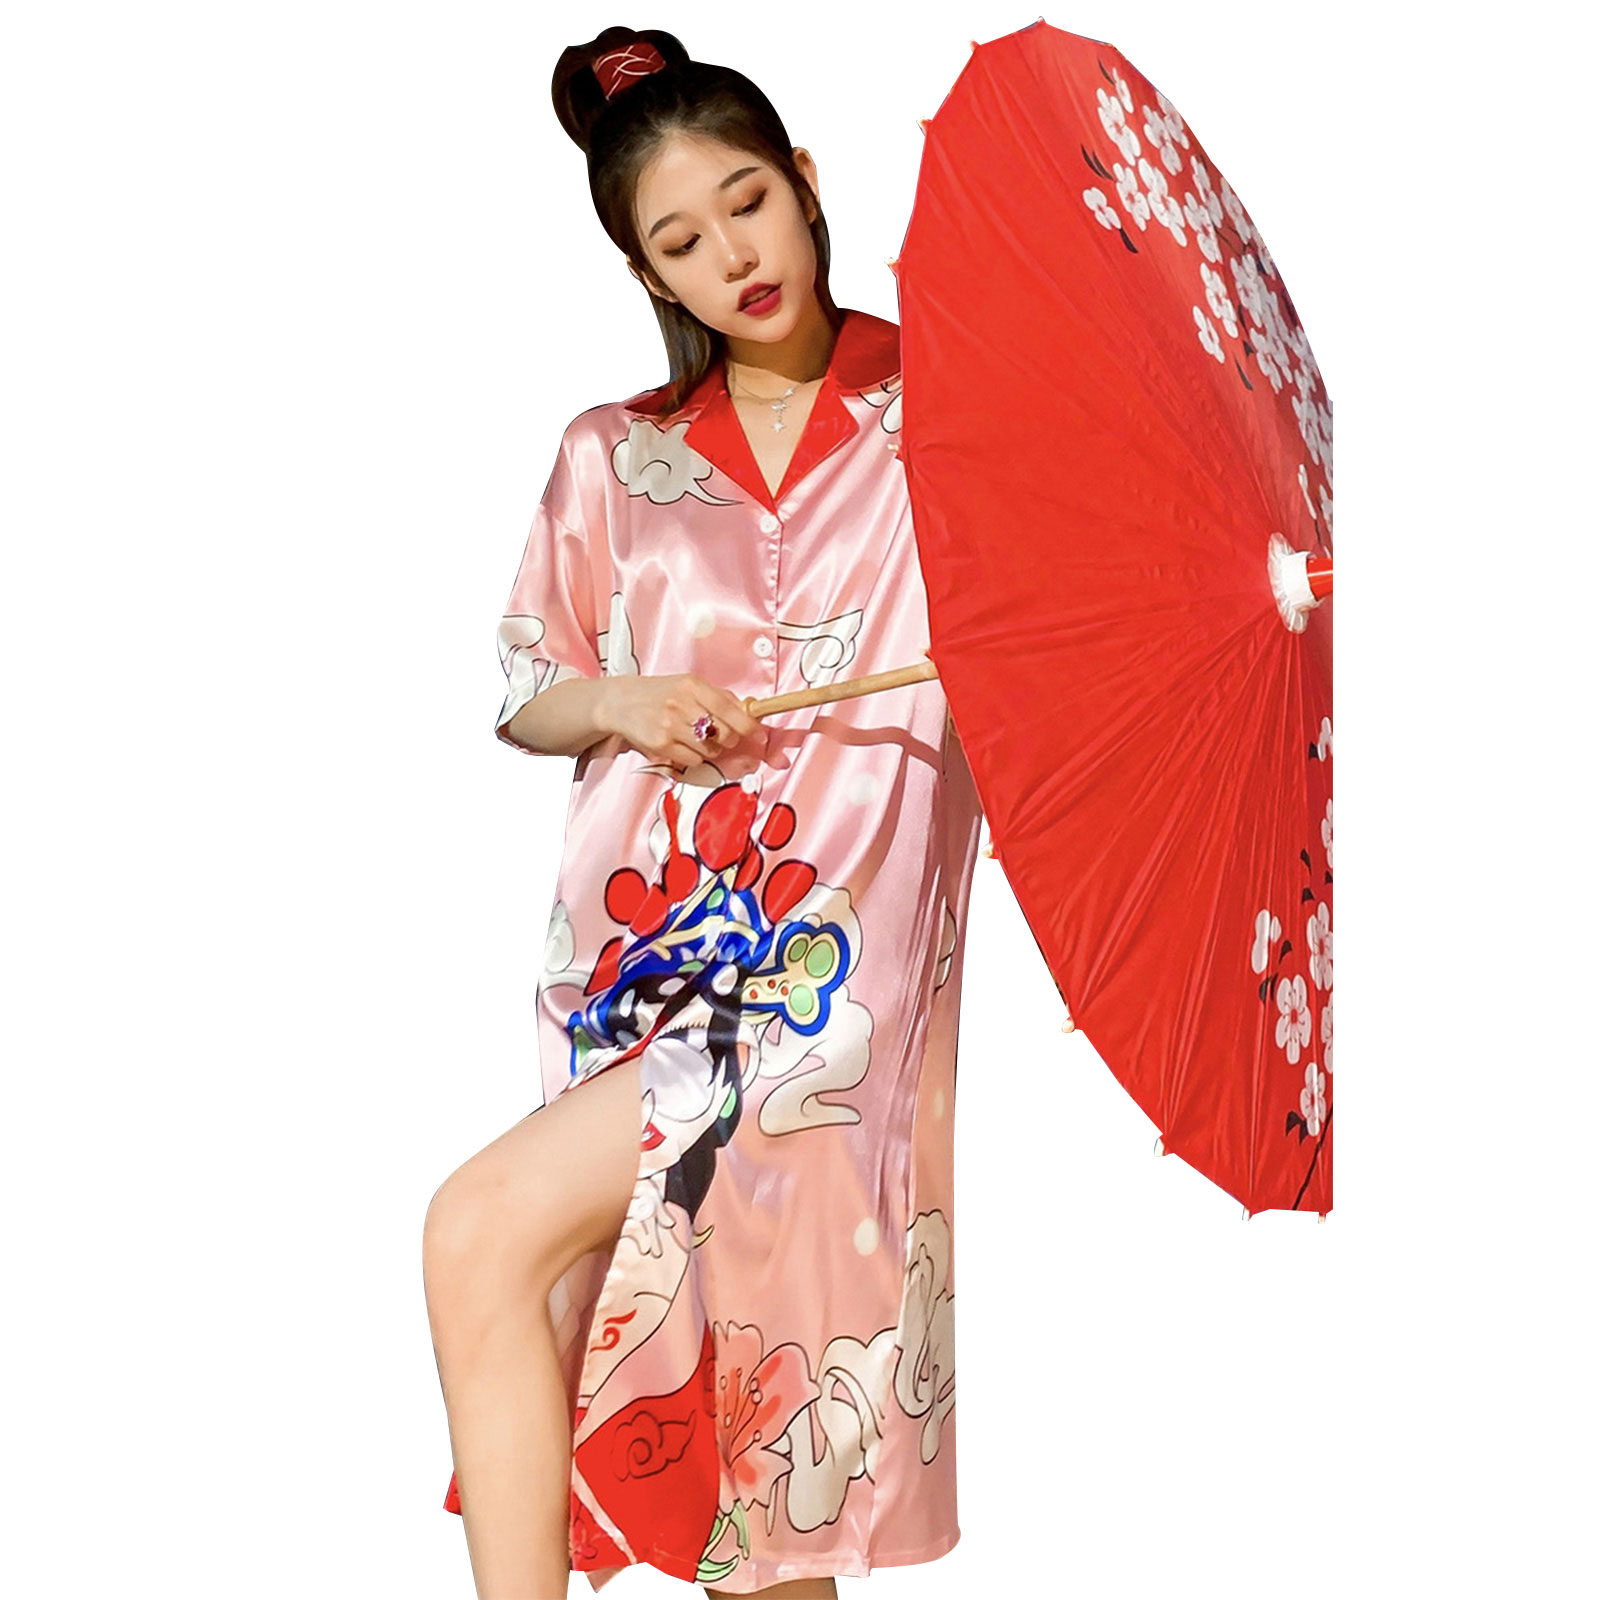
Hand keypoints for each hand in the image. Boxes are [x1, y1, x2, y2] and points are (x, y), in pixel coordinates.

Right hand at [600, 673, 767, 771]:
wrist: (619, 702)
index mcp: (692, 686)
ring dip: (710, 748)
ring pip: (710, 750)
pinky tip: (681, 744)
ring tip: (694, 737)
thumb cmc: (658, 693)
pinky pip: (693, 760)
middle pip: (724, 733)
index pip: (730, 708)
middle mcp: (682, 704)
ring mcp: (670, 726)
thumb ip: (717, 697)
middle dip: (728, 739)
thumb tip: (747, 711)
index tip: (759, 735)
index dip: (749, 726)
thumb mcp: (687, 685)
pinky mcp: (660, 745)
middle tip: (719, 735)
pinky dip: (693, 757)